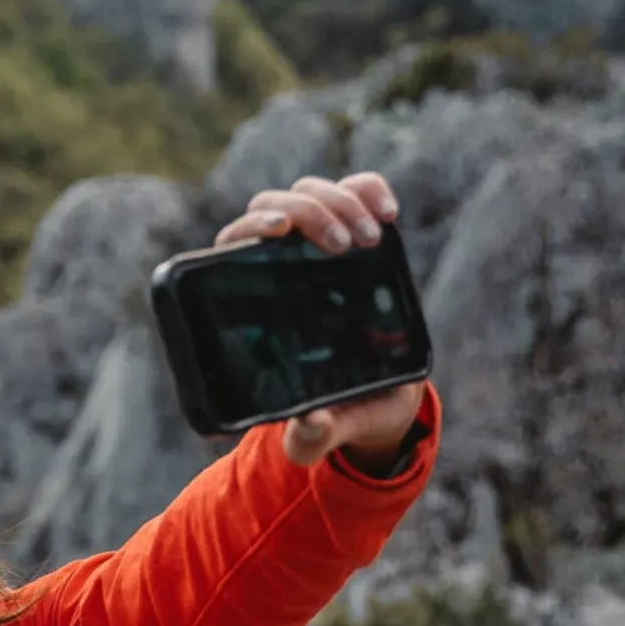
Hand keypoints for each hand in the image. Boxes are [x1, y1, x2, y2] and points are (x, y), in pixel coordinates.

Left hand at [217, 173, 426, 466]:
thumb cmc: (341, 408)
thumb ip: (314, 434)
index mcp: (254, 299)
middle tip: (344, 247)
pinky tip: (388, 212)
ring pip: (312, 192)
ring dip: (341, 202)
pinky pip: (358, 190)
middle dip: (308, 213)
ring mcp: (318, 242)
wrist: (382, 400)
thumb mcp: (330, 427)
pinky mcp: (358, 231)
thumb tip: (306, 430)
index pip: (236, 241)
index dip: (251, 226)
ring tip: (371, 240)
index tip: (281, 232)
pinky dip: (371, 190)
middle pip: (274, 205)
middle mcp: (280, 261)